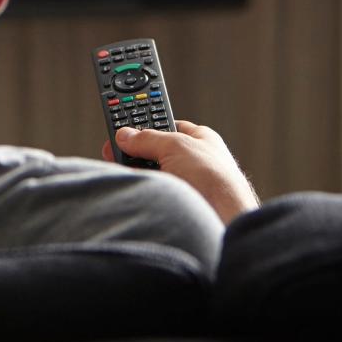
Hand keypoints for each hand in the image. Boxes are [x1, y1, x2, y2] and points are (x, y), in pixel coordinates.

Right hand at [102, 119, 258, 224]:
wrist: (226, 219)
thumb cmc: (215, 179)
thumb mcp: (175, 145)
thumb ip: (147, 137)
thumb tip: (126, 135)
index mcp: (200, 139)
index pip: (166, 124)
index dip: (146, 123)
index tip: (124, 123)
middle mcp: (193, 160)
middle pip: (155, 149)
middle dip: (135, 149)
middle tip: (115, 149)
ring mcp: (187, 182)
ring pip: (152, 171)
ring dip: (137, 169)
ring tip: (121, 166)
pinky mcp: (180, 202)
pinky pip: (153, 190)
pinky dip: (142, 186)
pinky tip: (133, 183)